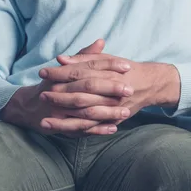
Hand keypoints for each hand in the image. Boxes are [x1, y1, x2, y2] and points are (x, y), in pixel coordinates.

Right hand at [0, 40, 133, 135]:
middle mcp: (61, 90)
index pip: (89, 66)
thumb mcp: (67, 68)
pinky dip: (98, 129)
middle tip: (129, 89)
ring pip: (87, 110)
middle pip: (89, 87)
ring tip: (126, 111)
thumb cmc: (53, 84)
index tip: (127, 66)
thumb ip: (85, 56)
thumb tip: (101, 41)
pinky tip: (113, 128)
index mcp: (64, 74)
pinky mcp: (62, 126)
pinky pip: (82, 128)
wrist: (30, 106)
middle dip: (110, 88)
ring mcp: (61, 110)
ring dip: (107, 111)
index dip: (109, 65)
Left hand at [40, 53, 180, 128]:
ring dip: (64, 119)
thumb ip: (84, 58)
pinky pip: (94, 127)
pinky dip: (78, 130)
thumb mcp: (105, 60)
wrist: (149, 84)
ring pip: (85, 114)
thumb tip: (61, 59)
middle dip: (59, 96)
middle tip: (41, 96)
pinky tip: (62, 132)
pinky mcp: (113, 119)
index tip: (42, 73)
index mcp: (106, 72)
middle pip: (80, 94)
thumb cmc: (123, 70)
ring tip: (45, 121)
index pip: (79, 72)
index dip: (59, 73)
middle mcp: (109, 90)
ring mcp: (112, 107)